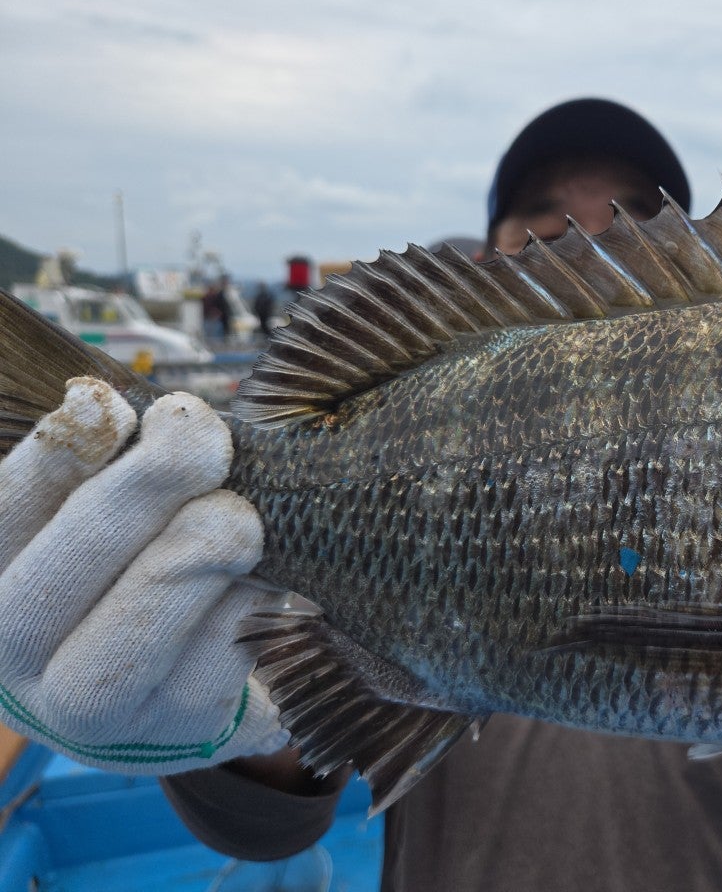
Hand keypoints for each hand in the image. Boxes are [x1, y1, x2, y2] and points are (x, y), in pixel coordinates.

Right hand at [0, 378, 287, 774]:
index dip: (53, 459)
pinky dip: (253, 608)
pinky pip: (216, 661)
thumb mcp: (128, 508)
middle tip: (203, 440)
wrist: (218, 675)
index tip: (112, 405)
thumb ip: (117, 462)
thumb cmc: (158, 559)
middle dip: (138, 495)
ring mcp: (90, 713)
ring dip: (201, 558)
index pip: (1, 514)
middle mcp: (17, 658)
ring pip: (135, 633)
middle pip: (55, 580)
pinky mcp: (175, 734)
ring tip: (243, 520)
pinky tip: (277, 580)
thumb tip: (121, 410)